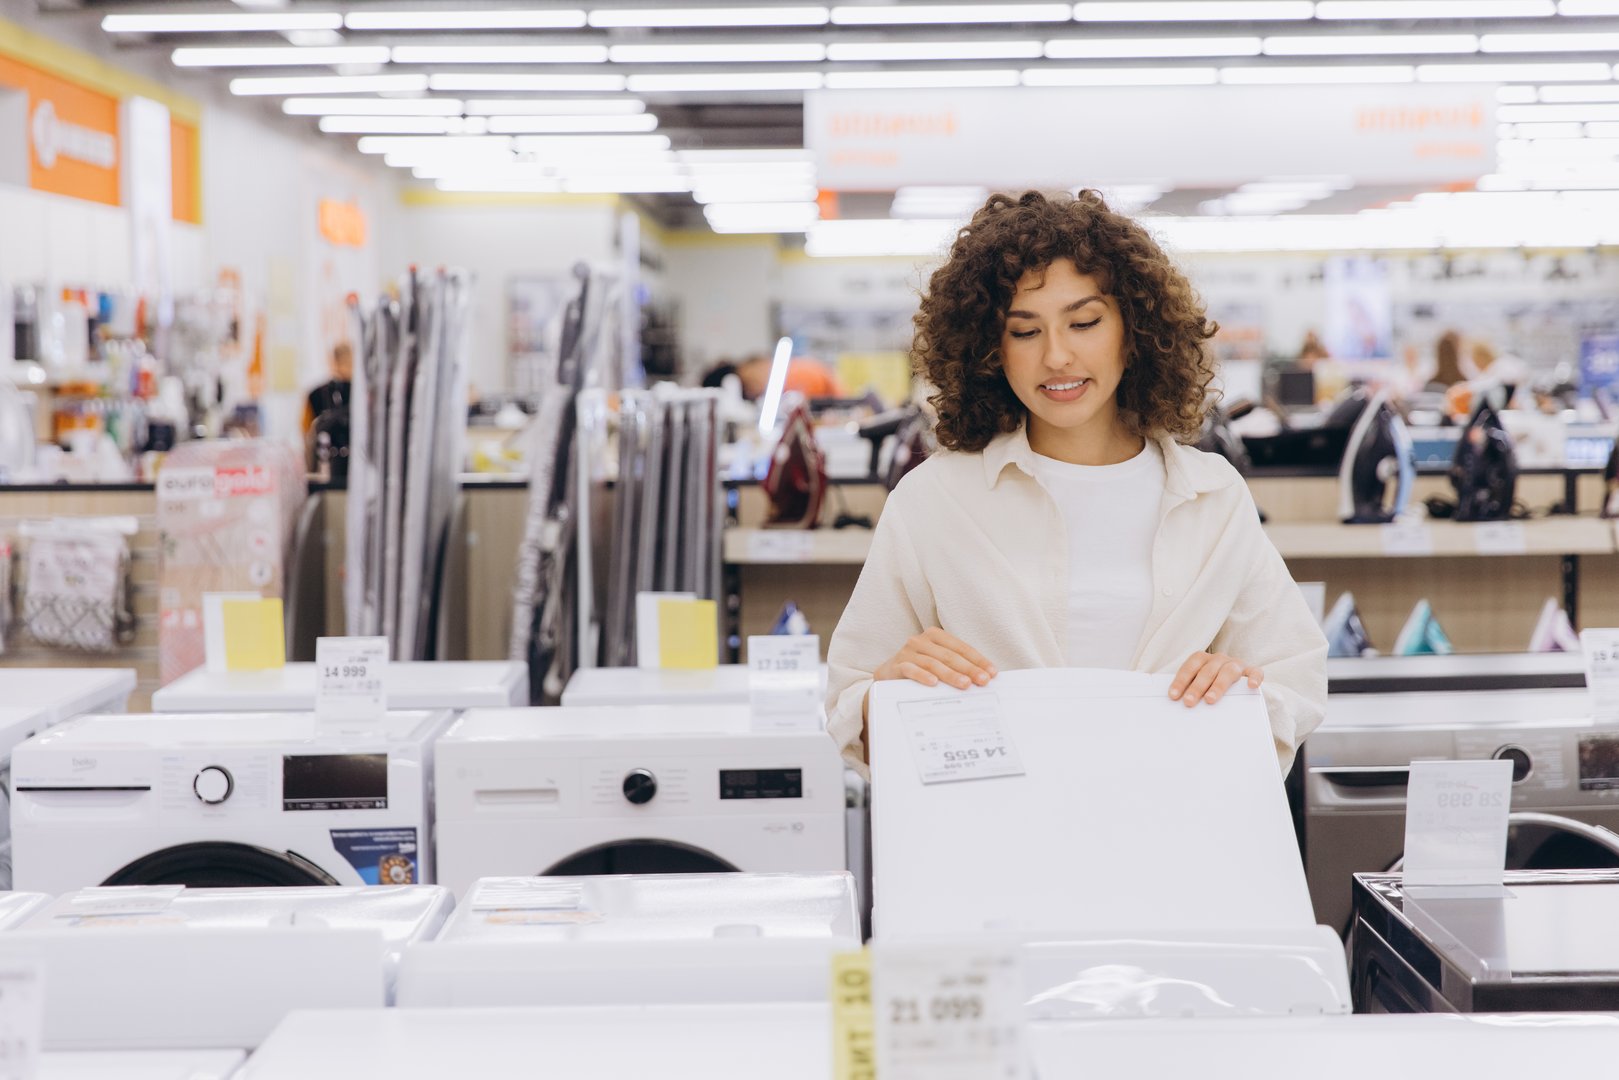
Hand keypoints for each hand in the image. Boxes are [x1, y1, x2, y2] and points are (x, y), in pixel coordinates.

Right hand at [876, 628, 996, 691]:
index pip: (961, 647)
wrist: (887, 678)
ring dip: (951, 674)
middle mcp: (920, 640)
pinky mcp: (895, 666)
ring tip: (965, 684)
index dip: (978, 660)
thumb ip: (956, 666)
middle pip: (949, 655)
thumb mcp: (938, 664)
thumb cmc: (918, 670)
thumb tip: (984, 677)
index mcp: (935, 636)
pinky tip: (933, 683)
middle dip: (969, 668)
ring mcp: (907, 652)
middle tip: (983, 680)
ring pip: (933, 663)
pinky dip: (922, 676)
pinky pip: (911, 670)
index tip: (992, 673)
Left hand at [1169, 652, 1262, 707]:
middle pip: (1207, 671)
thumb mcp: (1200, 685)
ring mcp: (1236, 664)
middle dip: (1197, 687)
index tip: (1173, 696)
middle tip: (1189, 702)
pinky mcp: (1251, 671)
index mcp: (1203, 659)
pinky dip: (1254, 677)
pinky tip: (1251, 686)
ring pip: (1228, 671)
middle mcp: (1219, 659)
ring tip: (1210, 700)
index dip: (1181, 680)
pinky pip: (1255, 671)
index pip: (1190, 667)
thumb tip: (1180, 707)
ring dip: (1218, 686)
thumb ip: (1192, 690)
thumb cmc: (1212, 684)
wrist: (1237, 679)